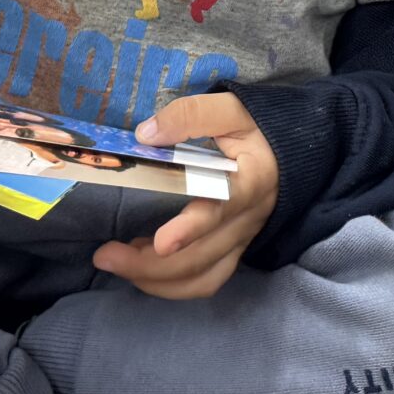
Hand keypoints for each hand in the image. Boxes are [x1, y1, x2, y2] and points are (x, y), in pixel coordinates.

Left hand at [89, 93, 279, 301]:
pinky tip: (141, 266)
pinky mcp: (233, 251)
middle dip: (149, 265)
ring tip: (117, 263)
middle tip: (104, 255)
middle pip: (201, 257)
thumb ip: (191, 116)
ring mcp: (241, 241)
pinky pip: (205, 281)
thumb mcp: (232, 108)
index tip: (161, 242)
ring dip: (156, 280)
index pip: (221, 210)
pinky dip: (170, 284)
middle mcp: (247, 220)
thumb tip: (145, 135)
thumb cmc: (256, 129)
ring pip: (202, 278)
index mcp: (250, 181)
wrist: (290, 152)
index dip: (191, 229)